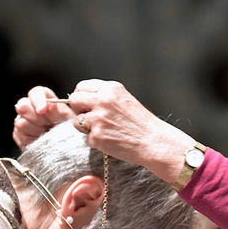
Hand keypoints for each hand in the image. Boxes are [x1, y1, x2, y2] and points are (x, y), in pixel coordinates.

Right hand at [12, 86, 74, 148]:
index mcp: (44, 99)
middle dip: (37, 118)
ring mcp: (22, 120)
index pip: (35, 93)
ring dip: (37, 131)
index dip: (38, 100)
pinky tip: (42, 141)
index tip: (43, 110)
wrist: (64, 143)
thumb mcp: (66, 119)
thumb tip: (50, 104)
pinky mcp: (19, 135)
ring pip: (21, 123)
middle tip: (48, 125)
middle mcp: (29, 107)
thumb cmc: (67, 128)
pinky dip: (33, 140)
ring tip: (47, 133)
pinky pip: (21, 137)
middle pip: (23, 106)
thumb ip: (57, 111)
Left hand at [67, 79, 196, 183]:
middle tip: (90, 117)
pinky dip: (95, 140)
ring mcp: (98, 119)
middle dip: (78, 110)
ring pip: (76, 121)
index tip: (86, 104)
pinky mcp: (96, 136)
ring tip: (103, 130)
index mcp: (110, 89)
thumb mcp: (124, 99)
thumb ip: (104, 96)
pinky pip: (86, 138)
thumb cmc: (141, 123)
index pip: (81, 86)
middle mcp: (103, 101)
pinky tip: (110, 139)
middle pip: (74, 100)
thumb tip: (82, 99)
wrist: (153, 142)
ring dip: (85, 127)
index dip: (81, 96)